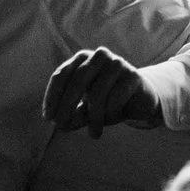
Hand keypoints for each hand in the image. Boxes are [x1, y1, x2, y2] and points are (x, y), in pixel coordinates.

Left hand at [42, 47, 160, 137]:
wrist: (141, 100)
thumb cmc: (108, 102)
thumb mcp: (87, 108)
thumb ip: (74, 114)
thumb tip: (61, 124)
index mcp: (82, 59)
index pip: (61, 75)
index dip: (52, 97)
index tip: (48, 118)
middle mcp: (99, 56)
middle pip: (77, 81)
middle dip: (67, 107)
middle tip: (61, 127)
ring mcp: (117, 63)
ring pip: (97, 94)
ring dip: (93, 118)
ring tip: (94, 134)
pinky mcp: (133, 76)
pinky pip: (115, 99)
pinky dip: (111, 114)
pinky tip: (113, 119)